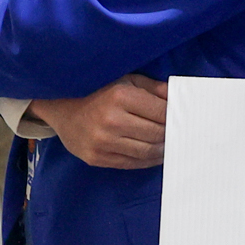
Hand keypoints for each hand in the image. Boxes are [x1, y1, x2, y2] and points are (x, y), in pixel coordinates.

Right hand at [33, 74, 168, 168]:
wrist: (62, 109)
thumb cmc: (99, 92)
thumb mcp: (127, 81)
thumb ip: (154, 89)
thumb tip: (180, 99)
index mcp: (120, 97)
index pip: (161, 112)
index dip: (175, 116)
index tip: (183, 118)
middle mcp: (111, 120)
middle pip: (156, 133)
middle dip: (171, 134)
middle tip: (180, 133)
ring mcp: (102, 142)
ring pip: (146, 151)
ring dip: (162, 150)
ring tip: (169, 145)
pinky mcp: (96, 158)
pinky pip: (131, 163)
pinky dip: (147, 160)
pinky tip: (155, 155)